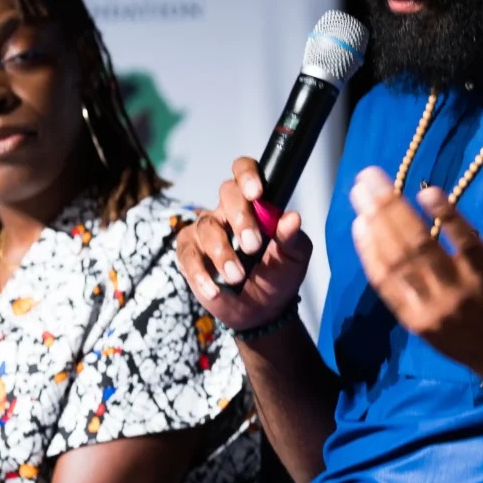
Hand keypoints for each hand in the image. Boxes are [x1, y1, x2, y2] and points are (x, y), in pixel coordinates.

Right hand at [176, 157, 313, 333]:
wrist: (263, 310)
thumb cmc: (279, 274)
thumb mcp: (293, 258)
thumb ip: (292, 237)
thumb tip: (292, 218)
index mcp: (254, 203)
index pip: (244, 172)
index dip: (247, 176)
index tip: (256, 193)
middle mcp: (227, 211)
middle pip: (227, 194)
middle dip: (240, 219)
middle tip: (253, 246)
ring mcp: (206, 231)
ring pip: (207, 227)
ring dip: (222, 253)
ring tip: (237, 276)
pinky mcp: (190, 254)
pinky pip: (188, 256)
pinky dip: (200, 274)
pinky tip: (214, 290)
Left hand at [346, 167, 482, 383]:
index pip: (465, 242)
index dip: (446, 216)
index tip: (427, 189)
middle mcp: (456, 292)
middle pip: (418, 248)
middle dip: (390, 210)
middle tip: (369, 178)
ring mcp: (431, 308)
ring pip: (398, 264)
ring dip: (375, 227)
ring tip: (359, 194)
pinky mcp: (413, 321)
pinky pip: (387, 287)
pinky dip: (371, 257)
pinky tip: (360, 228)